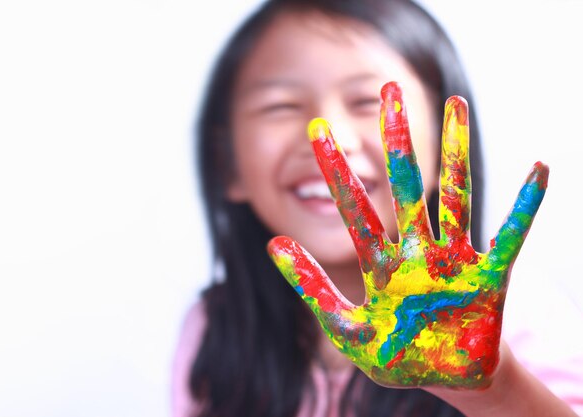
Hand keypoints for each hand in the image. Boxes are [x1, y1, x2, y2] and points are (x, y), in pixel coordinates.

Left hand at [267, 81, 547, 388]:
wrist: (443, 382)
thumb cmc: (394, 357)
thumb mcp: (344, 328)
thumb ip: (311, 287)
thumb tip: (273, 241)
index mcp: (380, 263)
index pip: (352, 207)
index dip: (335, 169)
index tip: (317, 131)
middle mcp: (415, 251)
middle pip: (404, 185)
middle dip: (396, 140)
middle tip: (389, 90)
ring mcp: (452, 261)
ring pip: (454, 196)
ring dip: (456, 151)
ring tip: (456, 104)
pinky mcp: (490, 278)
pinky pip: (510, 236)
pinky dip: (525, 206)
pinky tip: (538, 169)